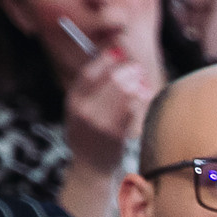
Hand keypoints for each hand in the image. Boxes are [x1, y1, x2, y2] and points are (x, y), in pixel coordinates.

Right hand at [60, 47, 156, 171]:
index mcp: (73, 100)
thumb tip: (113, 57)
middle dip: (128, 71)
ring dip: (138, 84)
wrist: (89, 167)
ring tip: (142, 84)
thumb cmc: (89, 134)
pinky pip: (133, 109)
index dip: (106, 58)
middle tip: (137, 69)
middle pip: (111, 80)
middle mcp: (83, 110)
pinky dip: (141, 100)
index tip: (119, 49)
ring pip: (125, 93)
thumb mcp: (80, 108)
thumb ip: (92, 87)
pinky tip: (144, 96)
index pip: (89, 73)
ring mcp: (99, 122)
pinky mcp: (115, 133)